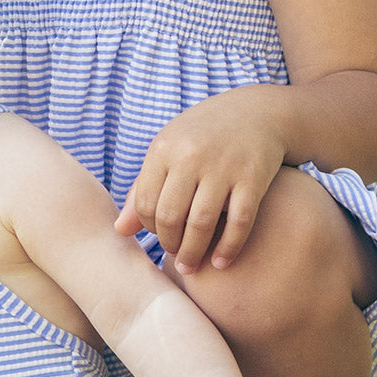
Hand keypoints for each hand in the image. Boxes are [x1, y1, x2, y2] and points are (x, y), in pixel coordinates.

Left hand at [113, 91, 284, 272]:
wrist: (258, 110)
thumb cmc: (203, 135)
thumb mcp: (169, 150)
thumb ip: (143, 187)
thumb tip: (119, 230)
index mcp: (164, 148)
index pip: (144, 204)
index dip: (149, 228)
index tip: (160, 235)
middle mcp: (191, 155)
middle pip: (169, 217)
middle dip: (170, 244)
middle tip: (176, 254)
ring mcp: (223, 166)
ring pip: (201, 224)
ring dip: (194, 254)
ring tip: (191, 266)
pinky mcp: (253, 178)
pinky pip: (238, 223)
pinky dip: (228, 248)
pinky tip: (221, 263)